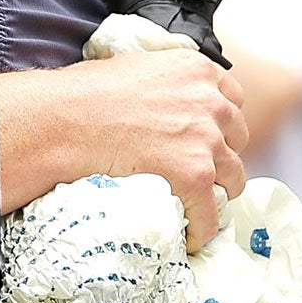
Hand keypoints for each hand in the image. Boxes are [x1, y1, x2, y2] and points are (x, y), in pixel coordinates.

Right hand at [0, 48, 247, 249]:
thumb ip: (163, 81)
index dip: (217, 121)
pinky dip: (200, 228)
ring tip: (193, 204)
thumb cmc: (83, 95)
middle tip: (195, 169)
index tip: (204, 136)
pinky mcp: (196, 175)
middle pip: (237, 137)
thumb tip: (159, 100)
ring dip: (215, 191)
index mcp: (197, 70)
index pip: (231, 99)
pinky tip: (186, 235)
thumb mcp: (135, 67)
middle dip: (219, 153)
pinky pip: (210, 214)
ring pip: (233, 177)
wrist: (64, 122)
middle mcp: (211, 102)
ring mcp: (206, 140)